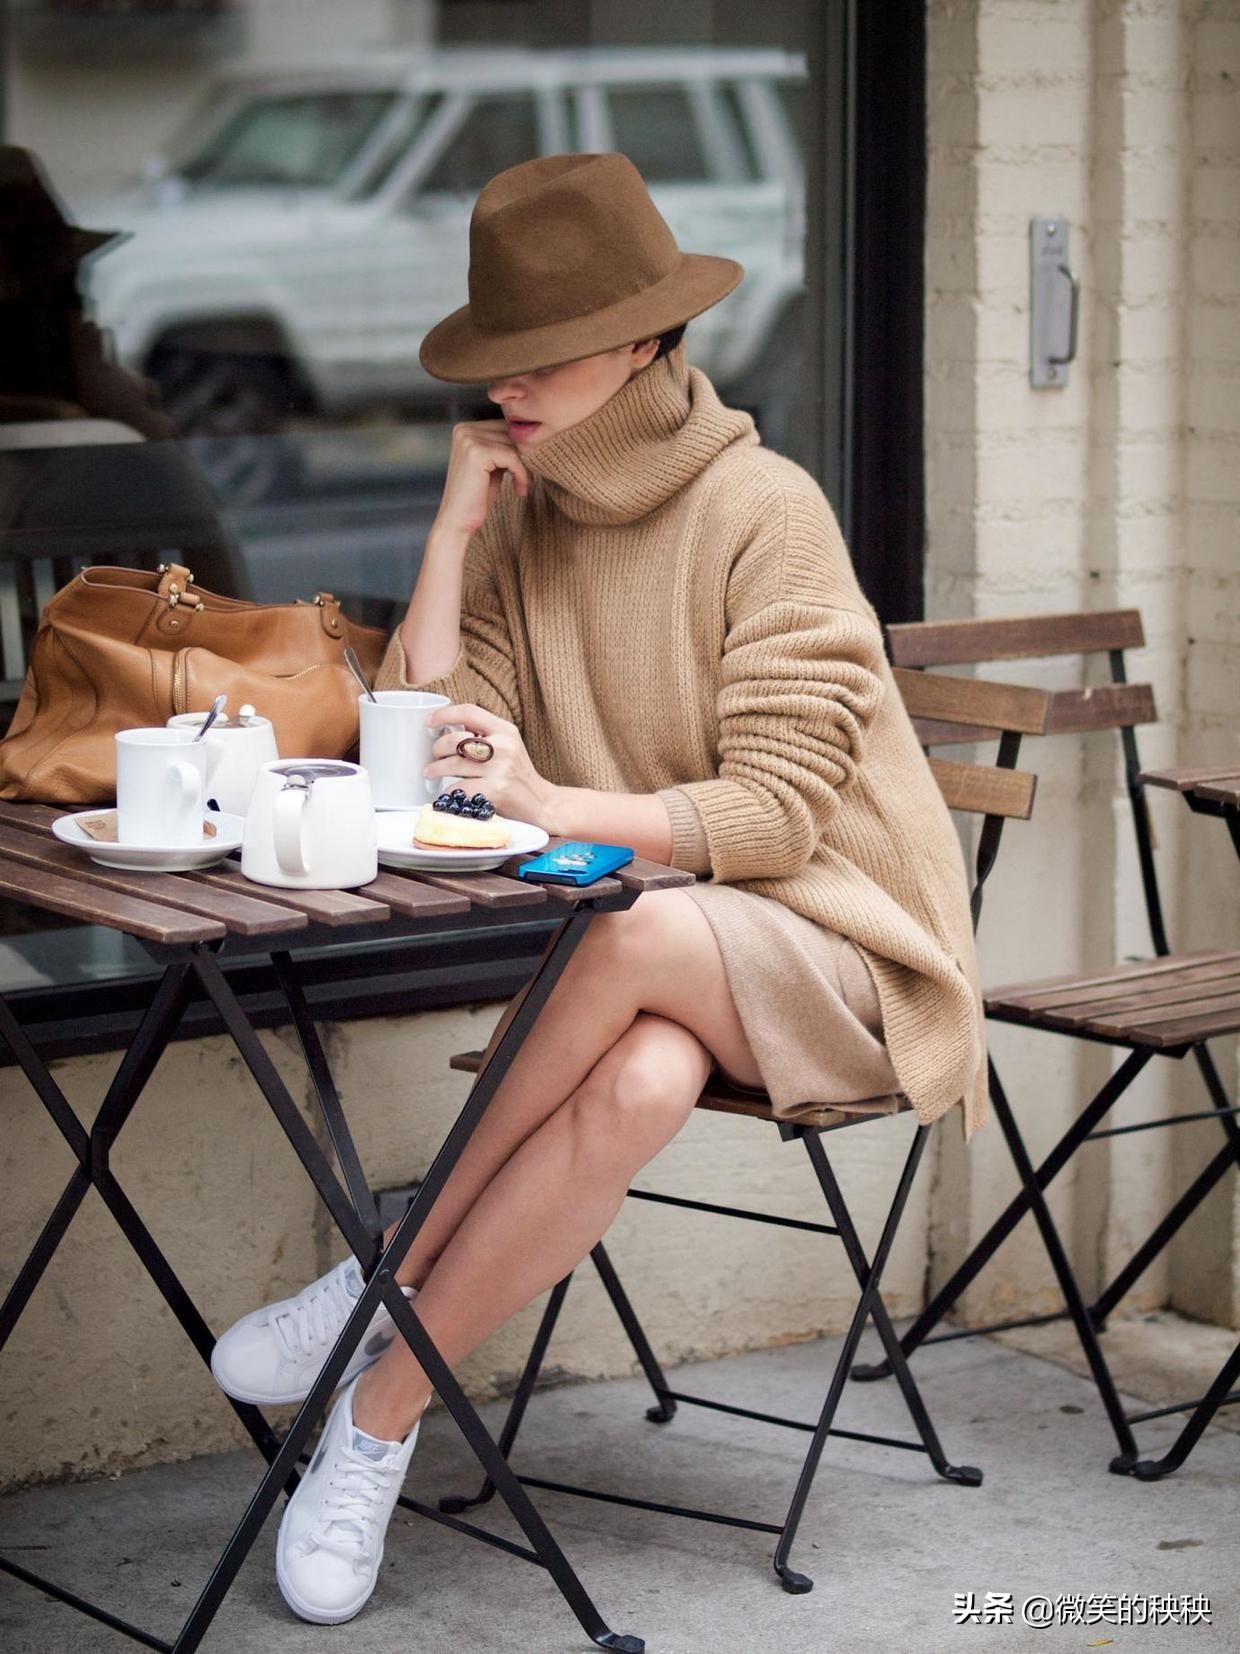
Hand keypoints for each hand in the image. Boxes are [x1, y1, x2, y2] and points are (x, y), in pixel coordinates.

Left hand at [425, 703, 556, 826]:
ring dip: (435, 770)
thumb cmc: (517, 774)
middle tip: (434, 755)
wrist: (541, 803)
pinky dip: (449, 790)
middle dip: (437, 748)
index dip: (444, 714)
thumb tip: (446, 727)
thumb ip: (484, 734)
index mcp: (505, 731)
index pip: (469, 712)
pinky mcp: (494, 791)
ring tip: (431, 772)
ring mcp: (500, 770)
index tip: (429, 721)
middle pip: (455, 740)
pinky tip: (452, 791)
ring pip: (452, 765)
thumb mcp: (508, 745)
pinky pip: (458, 788)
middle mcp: (504, 747)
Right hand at [434, 420, 530, 538]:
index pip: (505, 427)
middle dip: (525, 457)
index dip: (520, 448)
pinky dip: (522, 474)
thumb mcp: (492, 467)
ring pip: (514, 446)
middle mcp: (465, 430)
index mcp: (465, 429)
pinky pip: (512, 458)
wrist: (458, 522)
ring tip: (523, 486)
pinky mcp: (477, 453)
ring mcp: (469, 440)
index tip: (525, 471)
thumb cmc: (476, 497)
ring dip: (525, 468)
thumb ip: (504, 448)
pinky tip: (520, 490)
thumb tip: (532, 437)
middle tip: (528, 480)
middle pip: (511, 434)